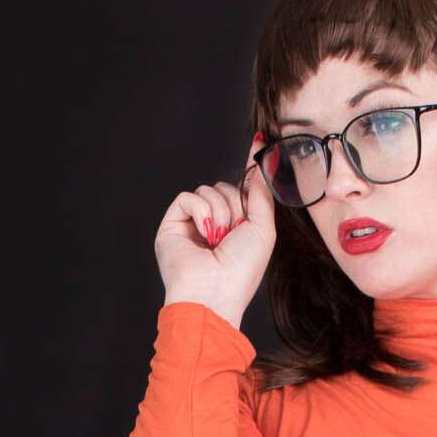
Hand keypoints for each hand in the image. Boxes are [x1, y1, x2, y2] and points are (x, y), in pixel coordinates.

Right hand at [154, 131, 277, 323]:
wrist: (213, 293)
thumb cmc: (240, 271)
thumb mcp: (263, 230)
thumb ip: (261, 195)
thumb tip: (259, 166)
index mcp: (237, 229)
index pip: (241, 192)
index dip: (249, 170)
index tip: (258, 143)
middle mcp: (215, 225)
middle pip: (225, 187)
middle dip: (234, 205)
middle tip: (234, 231)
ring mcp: (192, 224)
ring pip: (208, 190)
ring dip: (219, 212)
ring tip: (217, 238)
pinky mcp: (173, 223)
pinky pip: (188, 197)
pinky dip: (199, 211)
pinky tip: (204, 232)